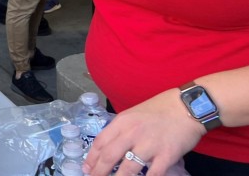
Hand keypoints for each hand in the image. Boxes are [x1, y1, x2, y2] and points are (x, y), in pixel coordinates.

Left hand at [82, 88, 204, 175]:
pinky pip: (152, 174)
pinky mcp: (167, 156)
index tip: (86, 168)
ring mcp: (149, 145)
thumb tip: (109, 147)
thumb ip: (121, 129)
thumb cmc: (160, 109)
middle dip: (99, 172)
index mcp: (122, 121)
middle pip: (109, 157)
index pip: (100, 142)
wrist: (188, 106)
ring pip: (128, 169)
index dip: (91, 158)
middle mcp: (132, 133)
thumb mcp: (134, 114)